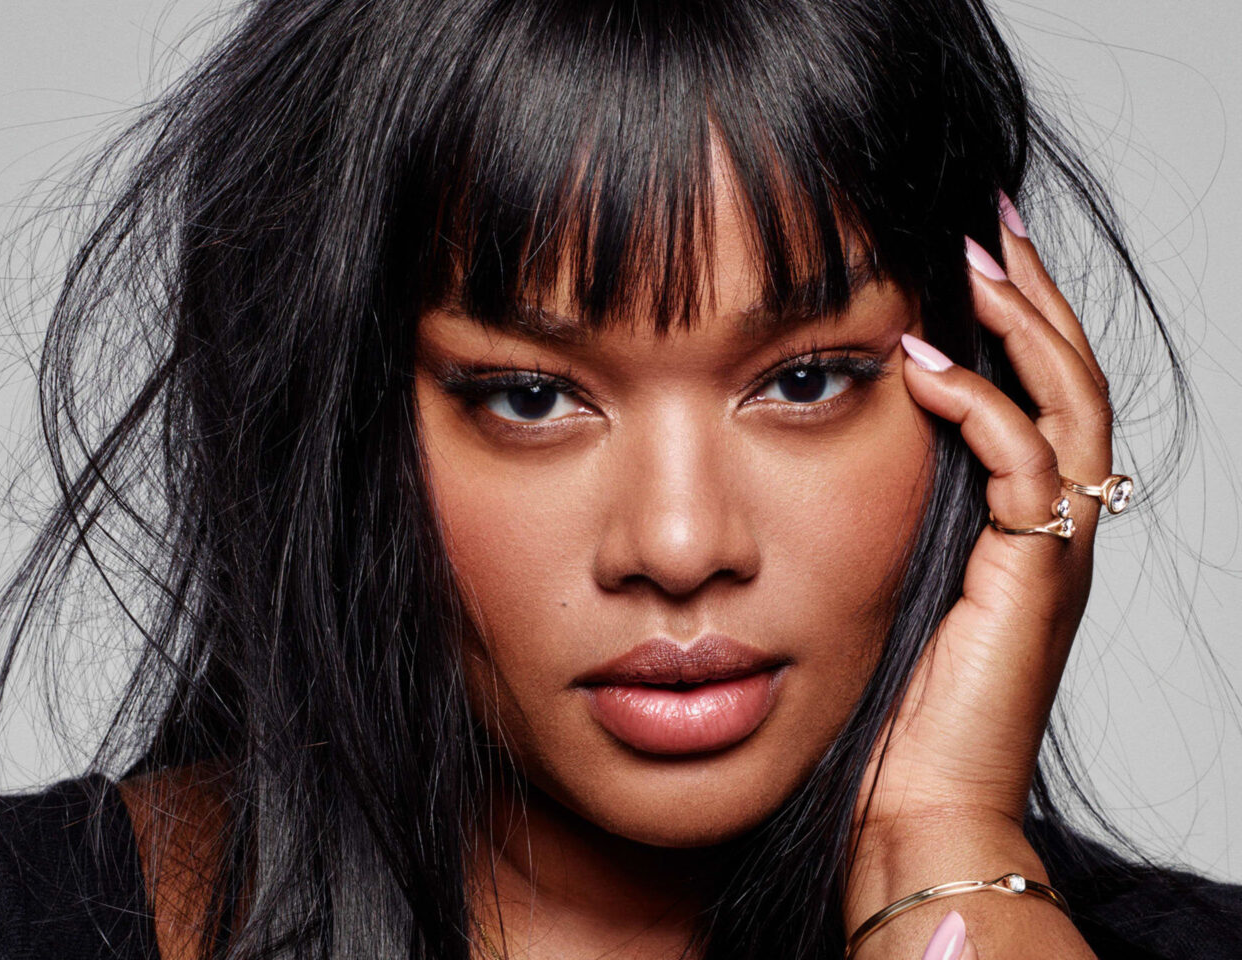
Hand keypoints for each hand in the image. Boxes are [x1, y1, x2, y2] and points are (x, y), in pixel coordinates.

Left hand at [845, 202, 1111, 956]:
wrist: (918, 808)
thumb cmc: (886, 711)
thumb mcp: (878, 583)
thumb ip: (875, 514)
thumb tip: (824, 440)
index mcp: (1022, 530)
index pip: (1037, 396)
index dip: (1013, 324)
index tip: (965, 253)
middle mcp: (1053, 532)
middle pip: (1070, 383)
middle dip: (1032, 297)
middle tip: (990, 222)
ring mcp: (1053, 555)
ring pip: (1068, 408)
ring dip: (1022, 328)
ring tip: (976, 258)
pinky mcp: (1033, 582)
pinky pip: (1023, 471)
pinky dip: (982, 409)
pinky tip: (926, 366)